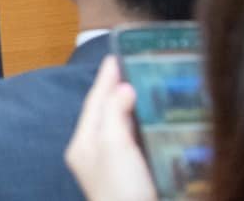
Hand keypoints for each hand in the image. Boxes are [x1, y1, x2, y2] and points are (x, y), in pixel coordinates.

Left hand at [65, 55, 157, 200]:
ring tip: (152, 91)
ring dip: (135, 111)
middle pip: (106, 115)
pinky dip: (147, 132)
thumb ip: (114, 113)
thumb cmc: (122, 190)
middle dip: (120, 92)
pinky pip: (137, 147)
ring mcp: (114, 170)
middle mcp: (95, 156)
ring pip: (122, 131)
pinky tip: (161, 127)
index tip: (118, 55)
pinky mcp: (134, 181)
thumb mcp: (113, 146)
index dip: (106, 78)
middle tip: (139, 69)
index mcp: (83, 145)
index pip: (94, 102)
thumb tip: (123, 88)